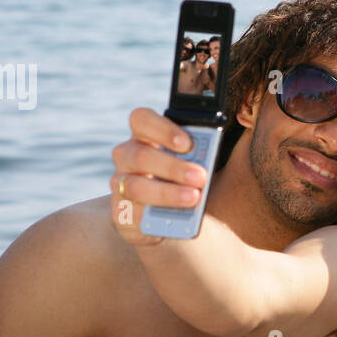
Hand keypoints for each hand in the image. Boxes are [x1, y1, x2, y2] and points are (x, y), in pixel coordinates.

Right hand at [110, 107, 206, 246]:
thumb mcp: (196, 162)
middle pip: (140, 155)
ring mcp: (121, 184)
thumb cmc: (187, 180)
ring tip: (193, 197)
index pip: (141, 119)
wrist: (174, 217)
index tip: (188, 144)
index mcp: (145, 136)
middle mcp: (128, 156)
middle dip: (173, 167)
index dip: (163, 129)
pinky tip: (177, 217)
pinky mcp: (121, 212)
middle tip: (200, 176)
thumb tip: (216, 147)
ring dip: (167, 192)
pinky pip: (134, 213)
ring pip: (135, 186)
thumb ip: (202, 153)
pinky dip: (157, 214)